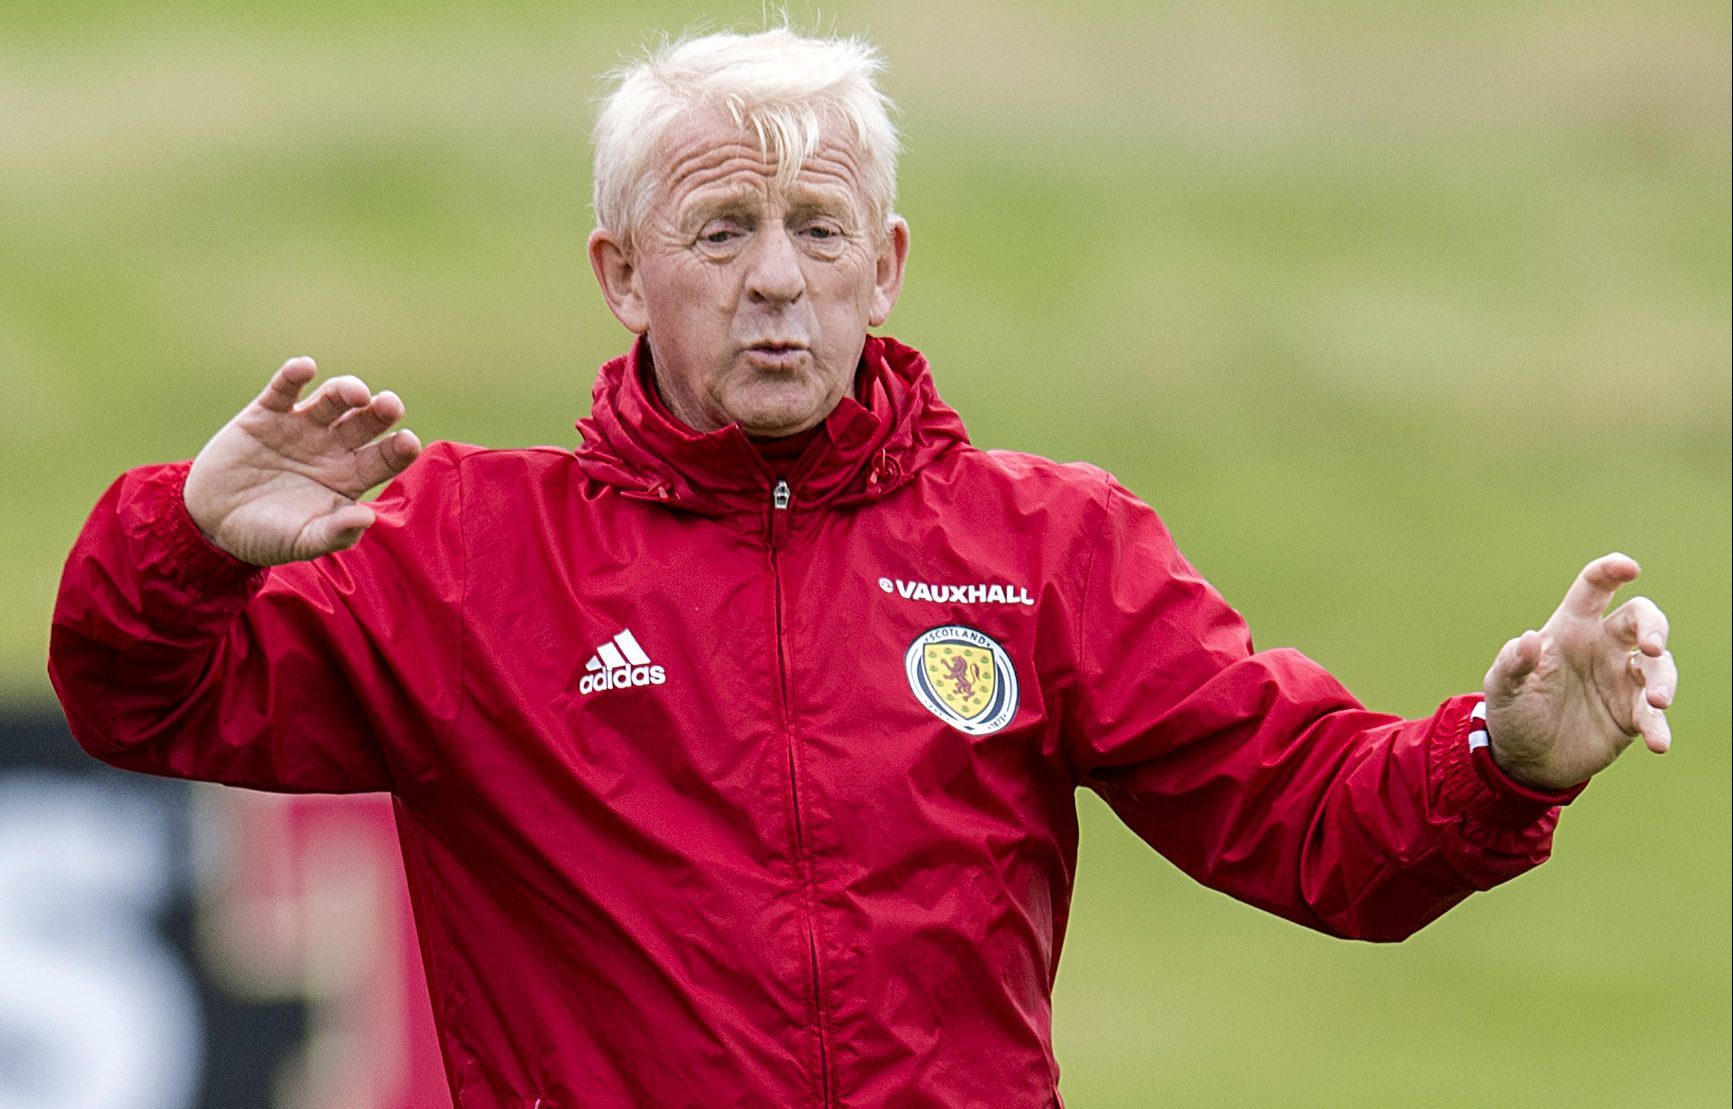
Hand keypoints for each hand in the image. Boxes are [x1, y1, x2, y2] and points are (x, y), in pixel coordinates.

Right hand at [183, 357, 421, 565]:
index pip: (384, 458)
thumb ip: (335, 533)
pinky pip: (283, 389)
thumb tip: (367, 519)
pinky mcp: (266, 414)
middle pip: (365, 423)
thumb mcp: (302, 542)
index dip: (398, 449)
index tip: (408, 441)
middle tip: (390, 405)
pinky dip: (293, 375)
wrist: (212, 523)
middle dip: (380, 412)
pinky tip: (305, 368)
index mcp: (350, 477)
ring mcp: (301, 427)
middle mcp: (332, 447)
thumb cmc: (267, 536)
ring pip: (332, 400)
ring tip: (355, 393)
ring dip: (346, 390)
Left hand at [1483, 553, 1676, 790]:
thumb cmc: (1513, 712)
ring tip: (1658, 702)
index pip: (1594, 589)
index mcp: (1570, 628)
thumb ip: (1512, 663)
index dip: (1611, 571)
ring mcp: (1622, 679)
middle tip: (1650, 647)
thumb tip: (1527, 639)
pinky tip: (1658, 742)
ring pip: (1658, 665)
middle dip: (1653, 626)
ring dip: (1664, 680)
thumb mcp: (1503, 688)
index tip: (1630, 567)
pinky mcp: (1633, 713)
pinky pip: (1654, 714)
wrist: (1525, 760)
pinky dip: (1659, 726)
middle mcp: (1602, 647)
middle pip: (1641, 618)